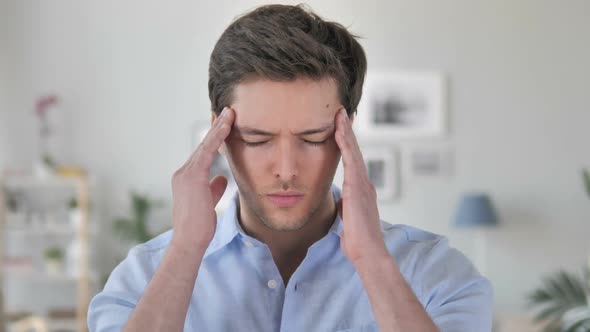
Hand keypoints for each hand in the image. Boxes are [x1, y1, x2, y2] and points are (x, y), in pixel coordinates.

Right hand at [170, 107, 234, 251]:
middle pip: (204, 145)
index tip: (224, 124)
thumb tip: (222, 178)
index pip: (203, 154)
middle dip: (216, 128)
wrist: (190, 240)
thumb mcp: (208, 203)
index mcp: (186, 178)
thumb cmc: (200, 227)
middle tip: (228, 111)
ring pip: (205, 145)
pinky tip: (227, 126)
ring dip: (219, 128)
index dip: (214, 138)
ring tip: (230, 113)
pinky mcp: (193, 177)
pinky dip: (217, 137)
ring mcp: (186, 174)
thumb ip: (214, 188)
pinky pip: (207, 151)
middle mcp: (183, 172)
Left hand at [334, 109, 388, 265]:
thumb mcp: (347, 217)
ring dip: (346, 131)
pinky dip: (345, 144)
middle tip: (341, 112)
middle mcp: (364, 183)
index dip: (347, 143)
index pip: (353, 161)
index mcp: (362, 189)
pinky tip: (339, 131)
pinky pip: (350, 160)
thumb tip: (339, 202)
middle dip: (347, 130)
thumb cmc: (357, 239)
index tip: (341, 128)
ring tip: (339, 114)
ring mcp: (363, 184)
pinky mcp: (357, 187)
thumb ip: (344, 206)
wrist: (368, 251)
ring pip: (354, 151)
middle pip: (355, 151)